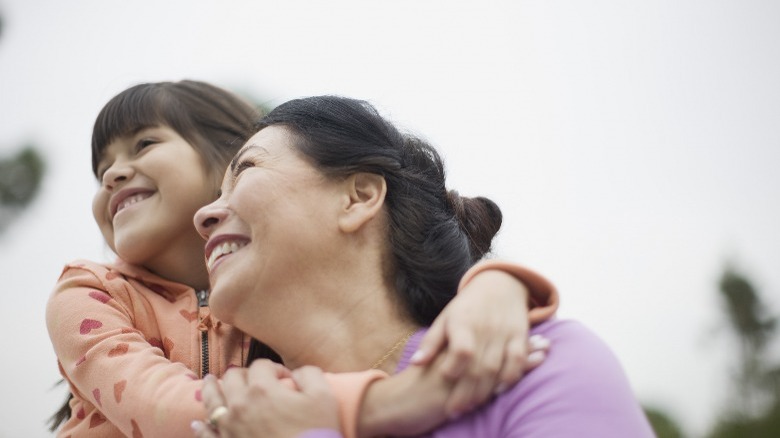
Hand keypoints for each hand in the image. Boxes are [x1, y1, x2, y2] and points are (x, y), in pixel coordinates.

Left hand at [192, 360, 340, 437]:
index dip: (276, 368)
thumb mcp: (324, 397)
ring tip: (209, 381)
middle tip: (254, 380)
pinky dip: (202, 428)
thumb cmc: (315, 434)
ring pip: (212, 401)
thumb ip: (309, 374)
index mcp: (263, 389)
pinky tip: (199, 423)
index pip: (262, 365)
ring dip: (211, 388)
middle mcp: (240, 405)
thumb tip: (297, 372)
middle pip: (232, 377)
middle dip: (244, 374)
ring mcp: (229, 428)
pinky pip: (207, 435)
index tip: (287, 379)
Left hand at [411, 269, 548, 415]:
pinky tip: (498, 390)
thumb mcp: (445, 318)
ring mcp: (504, 333)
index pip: (461, 349)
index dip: (453, 366)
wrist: (500, 284)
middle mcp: (485, 328)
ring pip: (496, 368)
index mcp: (463, 322)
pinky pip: (518, 361)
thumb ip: (431, 341)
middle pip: (477, 366)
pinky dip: (510, 377)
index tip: (444, 378)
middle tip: (454, 411)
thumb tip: (416, 363)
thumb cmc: (467, 306)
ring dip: (484, 390)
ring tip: (471, 406)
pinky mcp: (520, 336)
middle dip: (465, 392)